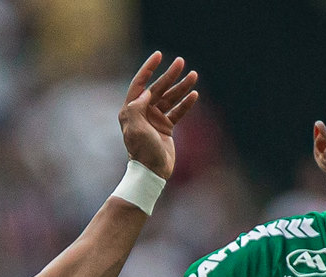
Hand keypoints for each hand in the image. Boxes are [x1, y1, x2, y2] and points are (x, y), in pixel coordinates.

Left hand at [118, 52, 199, 181]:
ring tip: (194, 75)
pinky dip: (186, 104)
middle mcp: (142, 112)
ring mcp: (155, 119)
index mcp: (131, 110)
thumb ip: (136, 107)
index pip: (140, 84)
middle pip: (158, 88)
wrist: (152, 171)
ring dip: (181, 87)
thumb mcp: (135, 128)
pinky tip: (194, 95)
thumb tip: (145, 92)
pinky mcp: (166, 127)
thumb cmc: (142, 150)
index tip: (158, 55)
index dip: (148, 68)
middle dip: (169, 75)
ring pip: (170, 98)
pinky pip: (177, 111)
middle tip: (181, 62)